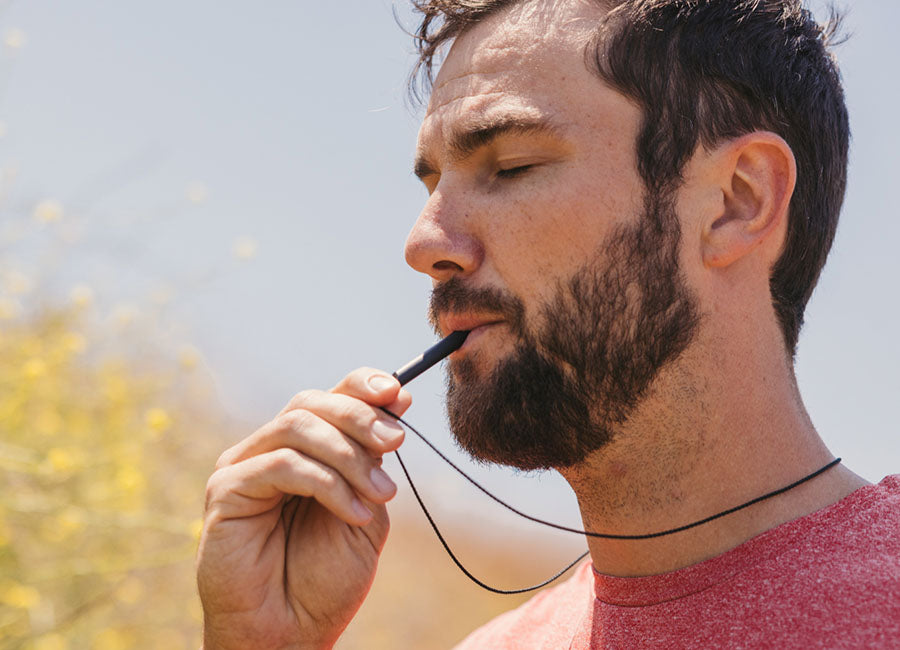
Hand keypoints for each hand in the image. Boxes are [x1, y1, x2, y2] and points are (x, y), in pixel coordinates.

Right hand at [197, 368, 410, 649]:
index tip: (401, 396)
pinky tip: (354, 511)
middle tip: (395, 442)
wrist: (290, 634)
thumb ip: (375, 459)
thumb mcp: (367, 508)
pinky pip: (281, 463)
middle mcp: (269, 451)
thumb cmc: (323, 580)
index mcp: (302, 452)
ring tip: (380, 491)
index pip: (328, 398)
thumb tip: (399, 400)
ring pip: (297, 425)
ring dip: (348, 454)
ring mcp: (243, 467)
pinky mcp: (226, 489)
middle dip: (360, 417)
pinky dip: (326, 482)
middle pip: (311, 403)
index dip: (363, 386)